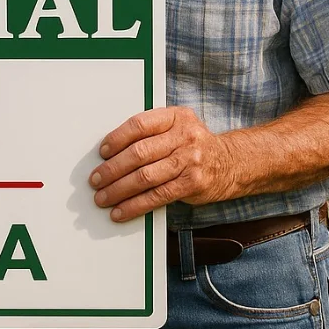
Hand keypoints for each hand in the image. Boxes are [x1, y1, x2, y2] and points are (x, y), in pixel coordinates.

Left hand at [91, 106, 237, 222]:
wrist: (232, 163)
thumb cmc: (195, 145)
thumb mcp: (178, 127)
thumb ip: (152, 132)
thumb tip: (112, 150)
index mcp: (176, 117)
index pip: (139, 124)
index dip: (116, 138)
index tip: (102, 152)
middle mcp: (184, 136)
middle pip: (139, 153)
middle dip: (112, 169)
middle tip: (96, 179)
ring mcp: (190, 160)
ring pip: (145, 177)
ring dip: (118, 190)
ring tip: (103, 197)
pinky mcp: (192, 184)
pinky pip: (157, 196)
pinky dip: (135, 206)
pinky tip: (121, 211)